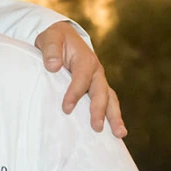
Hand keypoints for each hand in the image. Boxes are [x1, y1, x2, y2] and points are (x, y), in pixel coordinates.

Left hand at [34, 21, 125, 137]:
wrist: (63, 37)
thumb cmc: (55, 39)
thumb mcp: (50, 38)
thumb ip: (51, 50)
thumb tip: (53, 66)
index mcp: (85, 59)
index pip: (82, 78)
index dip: (75, 93)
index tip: (66, 108)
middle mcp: (96, 71)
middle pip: (100, 92)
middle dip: (99, 110)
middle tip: (96, 127)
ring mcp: (99, 80)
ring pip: (110, 99)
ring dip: (115, 116)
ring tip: (119, 134)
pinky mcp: (97, 87)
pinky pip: (107, 102)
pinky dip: (112, 116)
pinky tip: (115, 132)